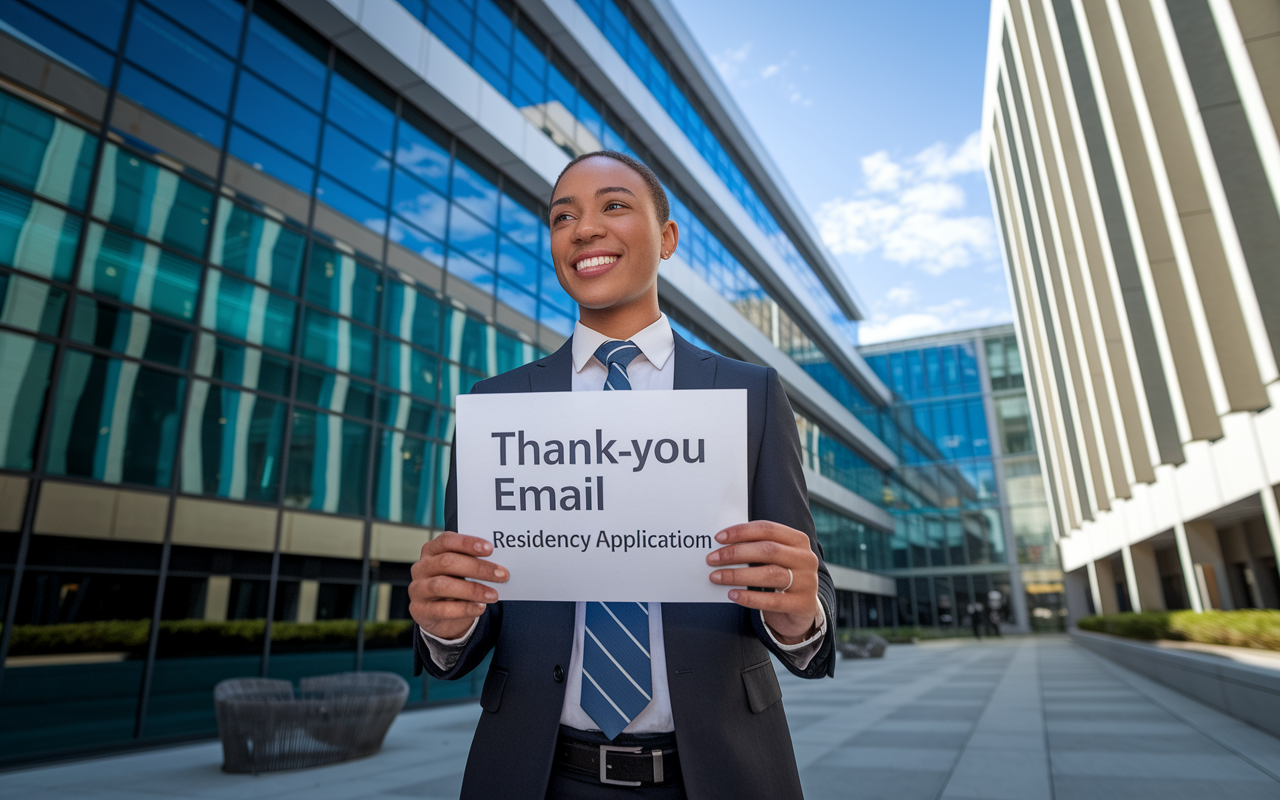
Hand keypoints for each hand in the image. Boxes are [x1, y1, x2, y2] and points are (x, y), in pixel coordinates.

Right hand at [409, 532, 507, 640]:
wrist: (438, 614)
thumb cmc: (453, 583)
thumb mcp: (460, 570)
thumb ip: (472, 563)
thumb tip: (498, 565)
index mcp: (431, 550)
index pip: (447, 540)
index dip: (468, 543)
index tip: (490, 549)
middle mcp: (421, 567)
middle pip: (447, 562)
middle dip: (478, 568)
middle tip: (502, 574)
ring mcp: (418, 589)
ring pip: (443, 585)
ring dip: (472, 589)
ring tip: (493, 595)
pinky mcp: (419, 610)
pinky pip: (442, 609)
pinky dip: (464, 608)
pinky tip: (480, 607)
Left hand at [706, 521, 821, 643]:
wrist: (803, 609)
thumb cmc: (782, 576)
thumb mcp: (777, 558)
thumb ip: (757, 548)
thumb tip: (722, 545)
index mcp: (798, 541)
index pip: (768, 529)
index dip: (742, 531)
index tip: (718, 538)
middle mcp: (806, 558)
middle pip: (768, 550)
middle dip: (735, 553)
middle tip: (712, 559)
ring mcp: (807, 582)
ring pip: (769, 574)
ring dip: (738, 575)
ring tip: (716, 577)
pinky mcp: (802, 604)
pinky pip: (772, 600)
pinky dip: (750, 597)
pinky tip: (732, 594)